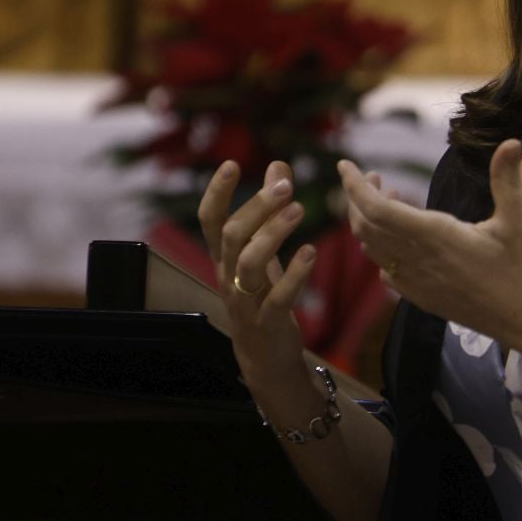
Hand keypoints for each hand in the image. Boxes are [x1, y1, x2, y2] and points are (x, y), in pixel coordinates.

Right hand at [198, 159, 316, 387]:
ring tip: (299, 210)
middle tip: (285, 185)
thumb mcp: (263, 250)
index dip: (216, 193)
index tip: (232, 164)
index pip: (210, 221)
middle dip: (256, 207)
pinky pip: (278, 297)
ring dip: (273, 233)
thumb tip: (277, 166)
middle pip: (232, 236)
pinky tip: (310, 252)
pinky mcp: (268, 322)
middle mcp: (229, 276)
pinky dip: (295, 274)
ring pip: (250, 263)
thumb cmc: (263, 294)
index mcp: (224, 258)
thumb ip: (269, 210)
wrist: (265, 356)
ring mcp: (246, 301)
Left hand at [340, 140, 521, 348]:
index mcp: (435, 235)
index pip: (378, 209)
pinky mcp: (423, 299)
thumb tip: (512, 141)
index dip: (355, 186)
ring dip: (370, 223)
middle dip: (359, 198)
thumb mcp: (517, 220)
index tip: (344, 165)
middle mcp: (418, 260)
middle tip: (374, 177)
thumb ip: (506, 179)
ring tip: (389, 201)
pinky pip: (387, 274)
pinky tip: (395, 245)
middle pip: (367, 227)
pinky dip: (380, 252)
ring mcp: (417, 283)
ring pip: (374, 251)